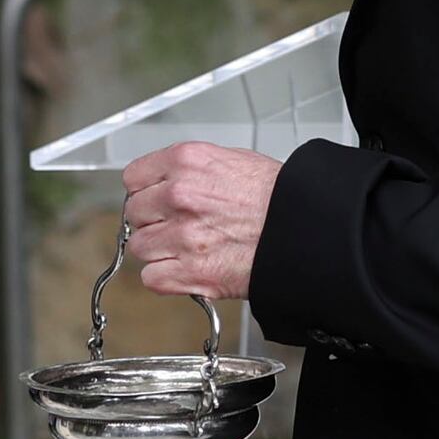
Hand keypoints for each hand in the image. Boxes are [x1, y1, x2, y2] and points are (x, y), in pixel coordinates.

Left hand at [123, 140, 278, 302]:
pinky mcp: (190, 272)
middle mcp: (178, 196)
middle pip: (134, 213)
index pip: (133, 178)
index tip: (155, 199)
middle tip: (177, 225)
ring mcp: (181, 235)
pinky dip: (165, 278)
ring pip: (140, 246)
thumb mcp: (232, 160)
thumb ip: (190, 170)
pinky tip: (184, 269)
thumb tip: (166, 181)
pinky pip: (151, 278)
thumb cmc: (278, 197)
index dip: (146, 191)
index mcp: (186, 162)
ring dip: (158, 250)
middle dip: (153, 220)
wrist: (305, 230)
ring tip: (186, 248)